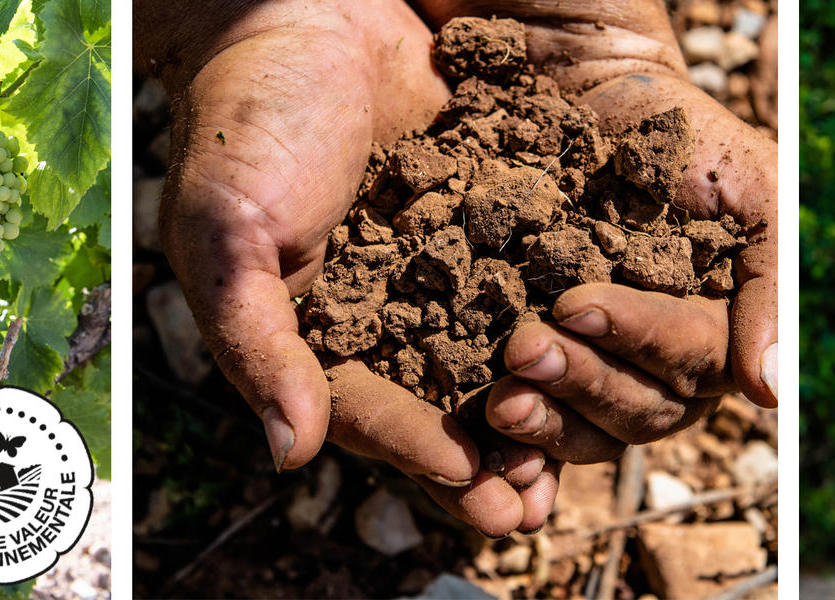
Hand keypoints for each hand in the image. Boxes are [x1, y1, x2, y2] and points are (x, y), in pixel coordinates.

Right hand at [142, 0, 556, 535]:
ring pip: (496, 351)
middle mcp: (387, 310)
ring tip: (580, 449)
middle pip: (441, 402)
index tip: (465, 476)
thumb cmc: (247, 117)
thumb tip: (289, 455)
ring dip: (537, 404)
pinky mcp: (497, 215)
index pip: (365, 407)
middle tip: (531, 504)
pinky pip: (535, 276)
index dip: (412, 446)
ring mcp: (446, 265)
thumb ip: (257, 340)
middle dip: (488, 455)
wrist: (309, 10)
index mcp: (316, 329)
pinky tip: (605, 349)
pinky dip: (568, 319)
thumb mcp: (229, 229)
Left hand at [411, 1, 778, 461]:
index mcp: (716, 332)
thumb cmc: (678, 130)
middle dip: (580, 381)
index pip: (690, 365)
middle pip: (637, 410)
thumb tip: (770, 393)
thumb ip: (770, 282)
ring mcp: (598, 369)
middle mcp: (660, 366)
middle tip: (522, 350)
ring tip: (498, 400)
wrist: (588, 90)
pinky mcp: (538, 367)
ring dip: (545, 418)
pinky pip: (534, 418)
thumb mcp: (749, 188)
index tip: (573, 303)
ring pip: (587, 427)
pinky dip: (514, 437)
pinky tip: (480, 433)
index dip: (637, 340)